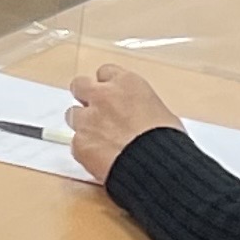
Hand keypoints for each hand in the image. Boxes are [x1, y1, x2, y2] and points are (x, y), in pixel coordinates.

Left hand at [66, 62, 183, 183]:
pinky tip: (99, 159)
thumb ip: (141, 108)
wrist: (156, 166)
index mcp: (127, 84)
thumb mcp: (163, 114)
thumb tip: (140, 119)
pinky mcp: (79, 143)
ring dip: (83, 124)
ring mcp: (88, 119)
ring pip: (72, 114)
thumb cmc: (167, 143)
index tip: (111, 95)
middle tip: (94, 110)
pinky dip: (84, 150)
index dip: (107, 85)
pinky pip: (75, 143)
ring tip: (99, 140)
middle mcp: (103, 96)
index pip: (106, 72)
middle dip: (84, 96)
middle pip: (80, 84)